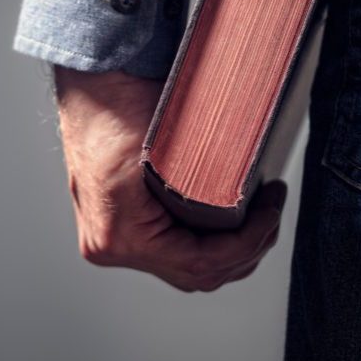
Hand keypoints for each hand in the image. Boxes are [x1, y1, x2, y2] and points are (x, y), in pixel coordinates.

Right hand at [53, 65, 287, 292]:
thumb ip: (203, 184)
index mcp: (119, 234)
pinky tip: (224, 222)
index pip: (200, 263)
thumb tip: (254, 199)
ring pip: (184, 268)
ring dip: (226, 251)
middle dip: (244, 249)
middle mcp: (110, 246)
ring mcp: (111, 239)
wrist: (90, 86)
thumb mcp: (163, 144)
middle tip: (271, 213)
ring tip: (255, 218)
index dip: (247, 243)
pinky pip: (169, 250)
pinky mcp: (118, 226)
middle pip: (196, 274)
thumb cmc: (115, 106)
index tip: (270, 212)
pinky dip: (202, 242)